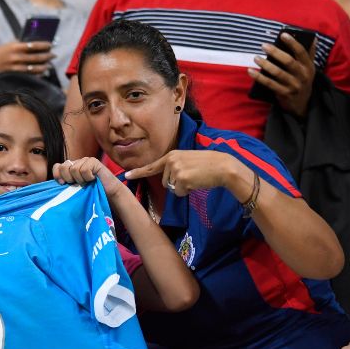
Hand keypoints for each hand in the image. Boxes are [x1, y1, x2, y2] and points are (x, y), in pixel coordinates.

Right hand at [0, 41, 54, 79]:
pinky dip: (36, 74)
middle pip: (36, 57)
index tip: (51, 44)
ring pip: (34, 67)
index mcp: (15, 46)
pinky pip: (28, 75)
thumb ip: (20, 44)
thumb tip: (36, 44)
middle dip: (47, 56)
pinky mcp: (13, 75)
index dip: (44, 45)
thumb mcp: (8, 46)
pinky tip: (42, 73)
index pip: (33, 44)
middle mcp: (15, 57)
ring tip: (49, 65)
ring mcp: (14, 67)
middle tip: (53, 55)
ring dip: (43, 66)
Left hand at [53, 157, 125, 198]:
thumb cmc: (91, 192)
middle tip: (77, 184)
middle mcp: (77, 162)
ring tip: (87, 182)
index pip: (57, 166)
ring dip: (80, 179)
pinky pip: (84, 169)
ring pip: (74, 169)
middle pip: (63, 166)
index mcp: (70, 168)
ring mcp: (85, 160)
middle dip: (68, 178)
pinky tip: (93, 179)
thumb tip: (57, 183)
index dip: (57, 174)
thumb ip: (66, 184)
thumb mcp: (75, 189)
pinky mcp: (93, 161)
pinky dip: (88, 177)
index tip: (62, 183)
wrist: (108, 192)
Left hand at [124, 150, 239, 196]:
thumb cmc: (207, 165)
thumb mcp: (187, 160)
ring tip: (195, 178)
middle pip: (164, 182)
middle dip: (176, 184)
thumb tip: (168, 181)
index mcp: (171, 155)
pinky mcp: (181, 178)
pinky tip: (197, 182)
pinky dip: (187, 192)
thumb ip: (175, 166)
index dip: (138, 172)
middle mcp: (171, 161)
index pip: (152, 166)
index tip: (126, 176)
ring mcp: (175, 169)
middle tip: (191, 176)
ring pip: (171, 188)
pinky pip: (179, 193)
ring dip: (182, 188)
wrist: (223, 166)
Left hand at [248, 33, 315, 117]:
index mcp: (308, 66)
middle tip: (264, 45)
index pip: (301, 52)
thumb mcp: (309, 68)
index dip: (293, 43)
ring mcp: (293, 85)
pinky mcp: (283, 94)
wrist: (302, 104)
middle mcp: (302, 75)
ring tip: (256, 57)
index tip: (283, 35)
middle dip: (275, 52)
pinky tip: (250, 71)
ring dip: (265, 64)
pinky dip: (259, 77)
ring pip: (277, 73)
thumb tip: (312, 38)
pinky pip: (269, 84)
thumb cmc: (302, 80)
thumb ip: (309, 54)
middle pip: (288, 61)